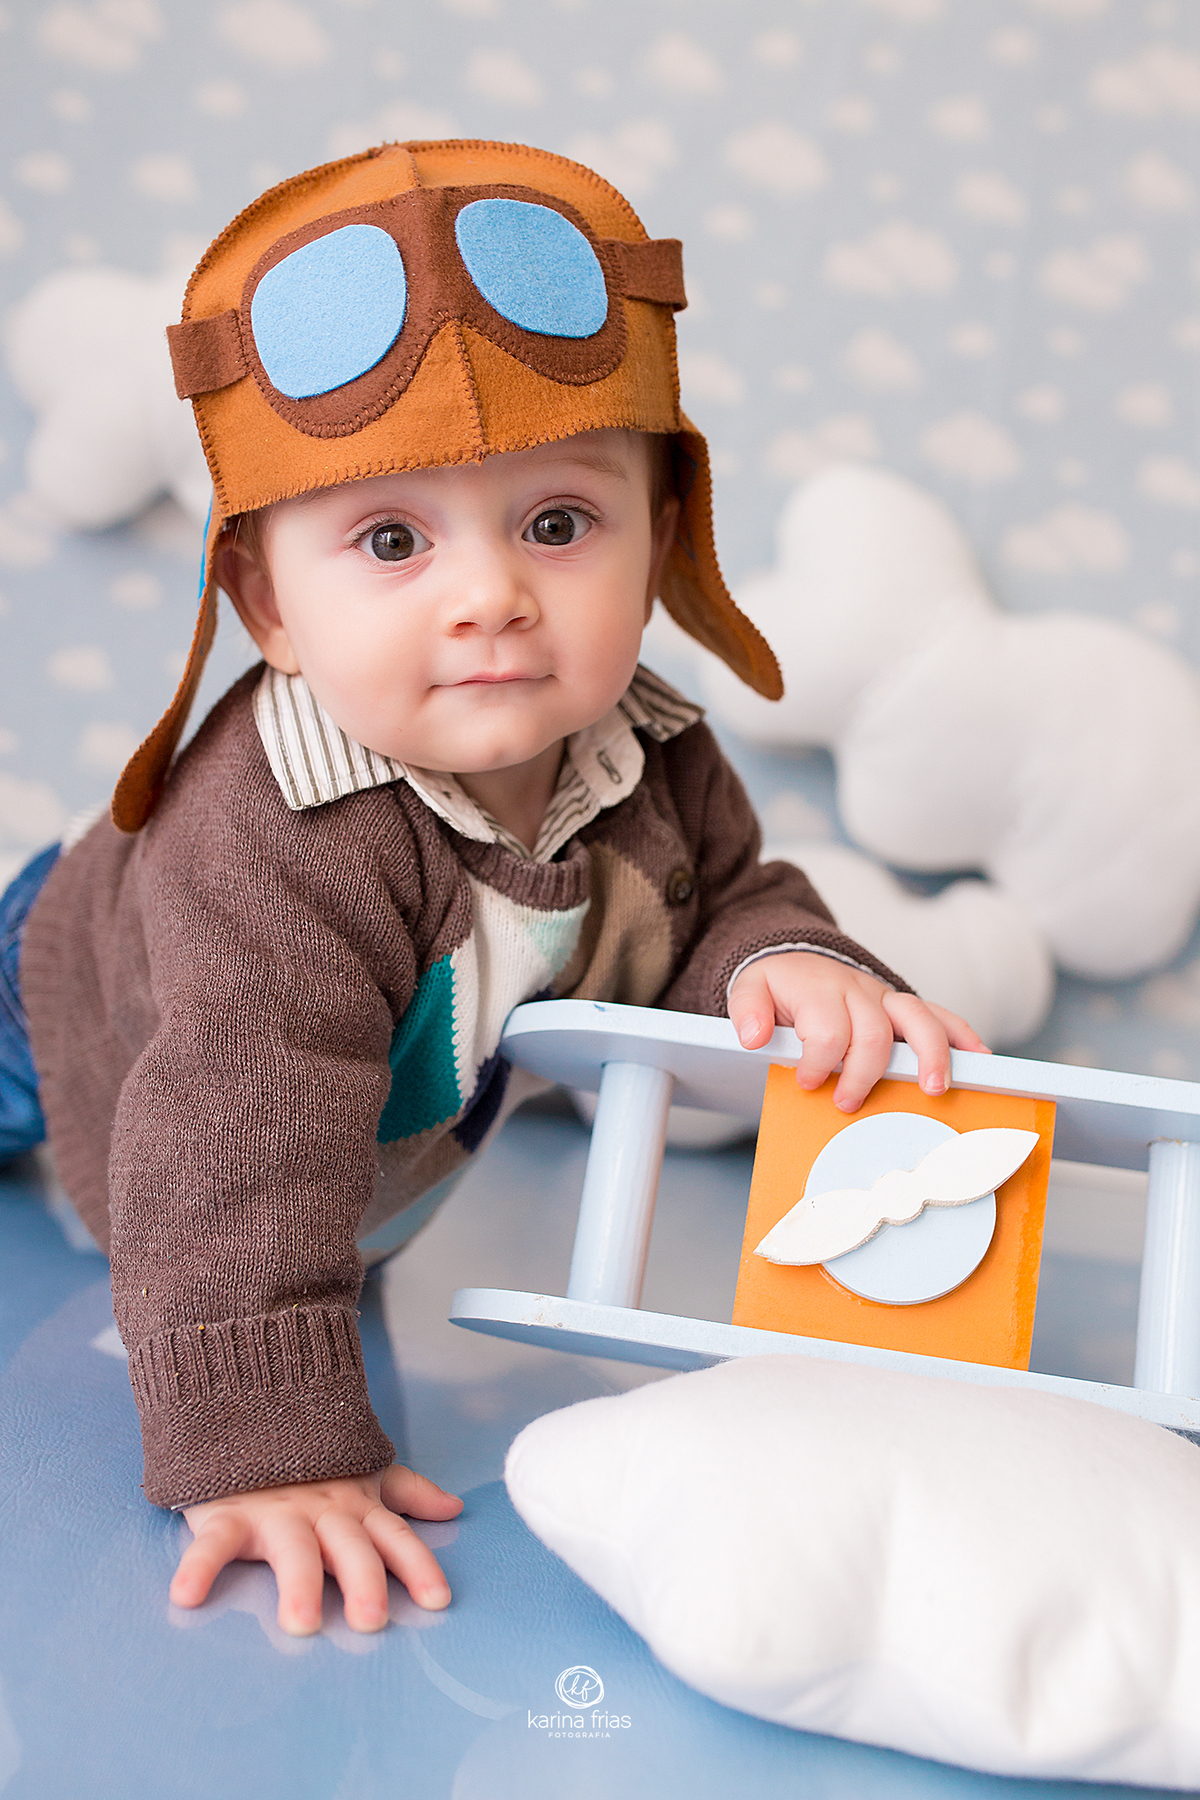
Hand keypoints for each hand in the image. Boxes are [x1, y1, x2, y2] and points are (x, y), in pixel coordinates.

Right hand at [171, 1464, 462, 1635]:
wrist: (248, 1402)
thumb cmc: (310, 1454)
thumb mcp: (362, 1470)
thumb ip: (406, 1492)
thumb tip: (453, 1508)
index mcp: (355, 1504)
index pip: (394, 1537)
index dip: (418, 1566)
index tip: (438, 1601)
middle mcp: (321, 1511)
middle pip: (349, 1547)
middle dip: (362, 1581)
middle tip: (371, 1620)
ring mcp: (275, 1511)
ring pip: (292, 1548)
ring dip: (298, 1582)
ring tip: (301, 1622)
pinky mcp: (227, 1512)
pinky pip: (212, 1542)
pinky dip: (199, 1568)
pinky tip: (187, 1596)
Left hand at [728, 951, 988, 1113]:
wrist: (797, 956)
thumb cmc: (778, 986)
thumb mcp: (749, 990)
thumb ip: (747, 1011)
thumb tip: (753, 1036)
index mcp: (820, 990)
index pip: (827, 1030)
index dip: (818, 1062)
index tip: (808, 1083)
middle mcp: (858, 991)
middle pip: (872, 1033)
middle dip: (863, 1073)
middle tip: (848, 1104)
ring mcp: (886, 998)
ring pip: (917, 1019)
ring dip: (930, 1054)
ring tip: (935, 1089)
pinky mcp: (903, 1006)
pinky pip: (940, 1015)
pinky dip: (962, 1036)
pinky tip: (980, 1059)